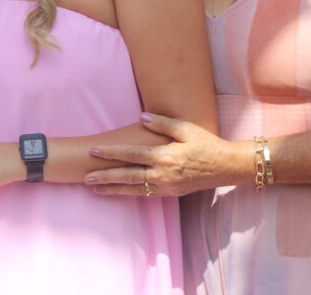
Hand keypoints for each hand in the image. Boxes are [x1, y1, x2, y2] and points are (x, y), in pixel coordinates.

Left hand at [86, 114, 245, 196]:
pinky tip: (117, 191)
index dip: (111, 153)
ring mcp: (166, 186)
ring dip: (113, 189)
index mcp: (165, 156)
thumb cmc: (206, 144)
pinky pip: (145, 194)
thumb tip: (142, 116)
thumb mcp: (187, 128)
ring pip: (133, 189)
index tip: (93, 151)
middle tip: (85, 177)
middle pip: (127, 176)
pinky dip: (129, 193)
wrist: (226, 167)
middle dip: (105, 176)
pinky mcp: (170, 193)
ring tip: (94, 188)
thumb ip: (163, 123)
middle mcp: (163, 174)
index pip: (131, 154)